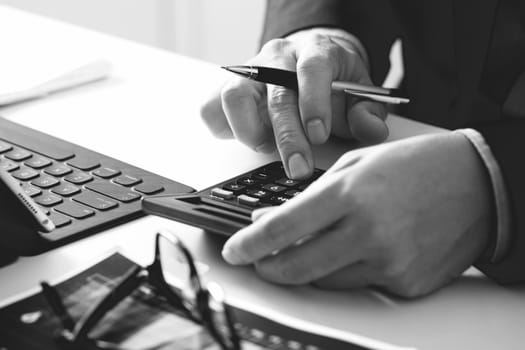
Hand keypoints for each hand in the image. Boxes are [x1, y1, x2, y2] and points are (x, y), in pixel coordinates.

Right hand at [201, 28, 387, 178]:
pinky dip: (224, 129)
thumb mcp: (359, 93)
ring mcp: (249, 72)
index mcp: (315, 51)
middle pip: (275, 95)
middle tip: (297, 169)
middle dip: (287, 138)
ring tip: (266, 147)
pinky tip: (247, 136)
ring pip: (233, 96)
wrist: (308, 62)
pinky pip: (211, 108)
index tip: (319, 135)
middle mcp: (278, 58)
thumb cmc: (333, 81)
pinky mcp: (227, 88)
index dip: (313, 102)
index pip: (312, 68)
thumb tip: (371, 130)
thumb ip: (367, 112)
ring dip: (249, 131)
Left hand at [221, 132, 492, 297]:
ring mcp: (388, 263)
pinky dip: (346, 270)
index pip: (283, 228)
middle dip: (267, 268)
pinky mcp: (405, 284)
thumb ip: (310, 196)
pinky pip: (359, 285)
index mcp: (350, 194)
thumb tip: (269, 219)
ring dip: (305, 268)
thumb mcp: (356, 165)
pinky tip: (357, 248)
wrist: (477, 185)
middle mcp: (367, 233)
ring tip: (308, 247)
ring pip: (324, 281)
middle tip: (259, 261)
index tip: (233, 251)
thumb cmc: (416, 166)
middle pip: (296, 268)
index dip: (250, 244)